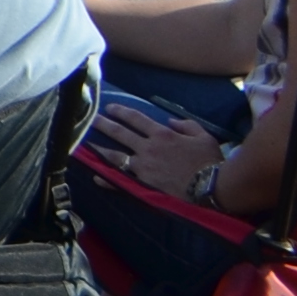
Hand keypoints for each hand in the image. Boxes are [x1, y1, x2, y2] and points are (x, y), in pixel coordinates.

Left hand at [87, 106, 226, 205]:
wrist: (213, 188)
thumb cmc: (210, 161)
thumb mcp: (203, 136)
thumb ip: (187, 125)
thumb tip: (171, 120)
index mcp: (162, 135)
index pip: (136, 119)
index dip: (121, 111)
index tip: (110, 107)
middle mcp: (148, 148)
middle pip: (120, 133)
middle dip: (103, 124)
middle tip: (89, 119)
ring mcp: (144, 167)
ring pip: (115, 156)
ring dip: (99, 149)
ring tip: (83, 145)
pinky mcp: (144, 185)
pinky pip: (122, 181)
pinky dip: (108, 180)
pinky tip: (96, 177)